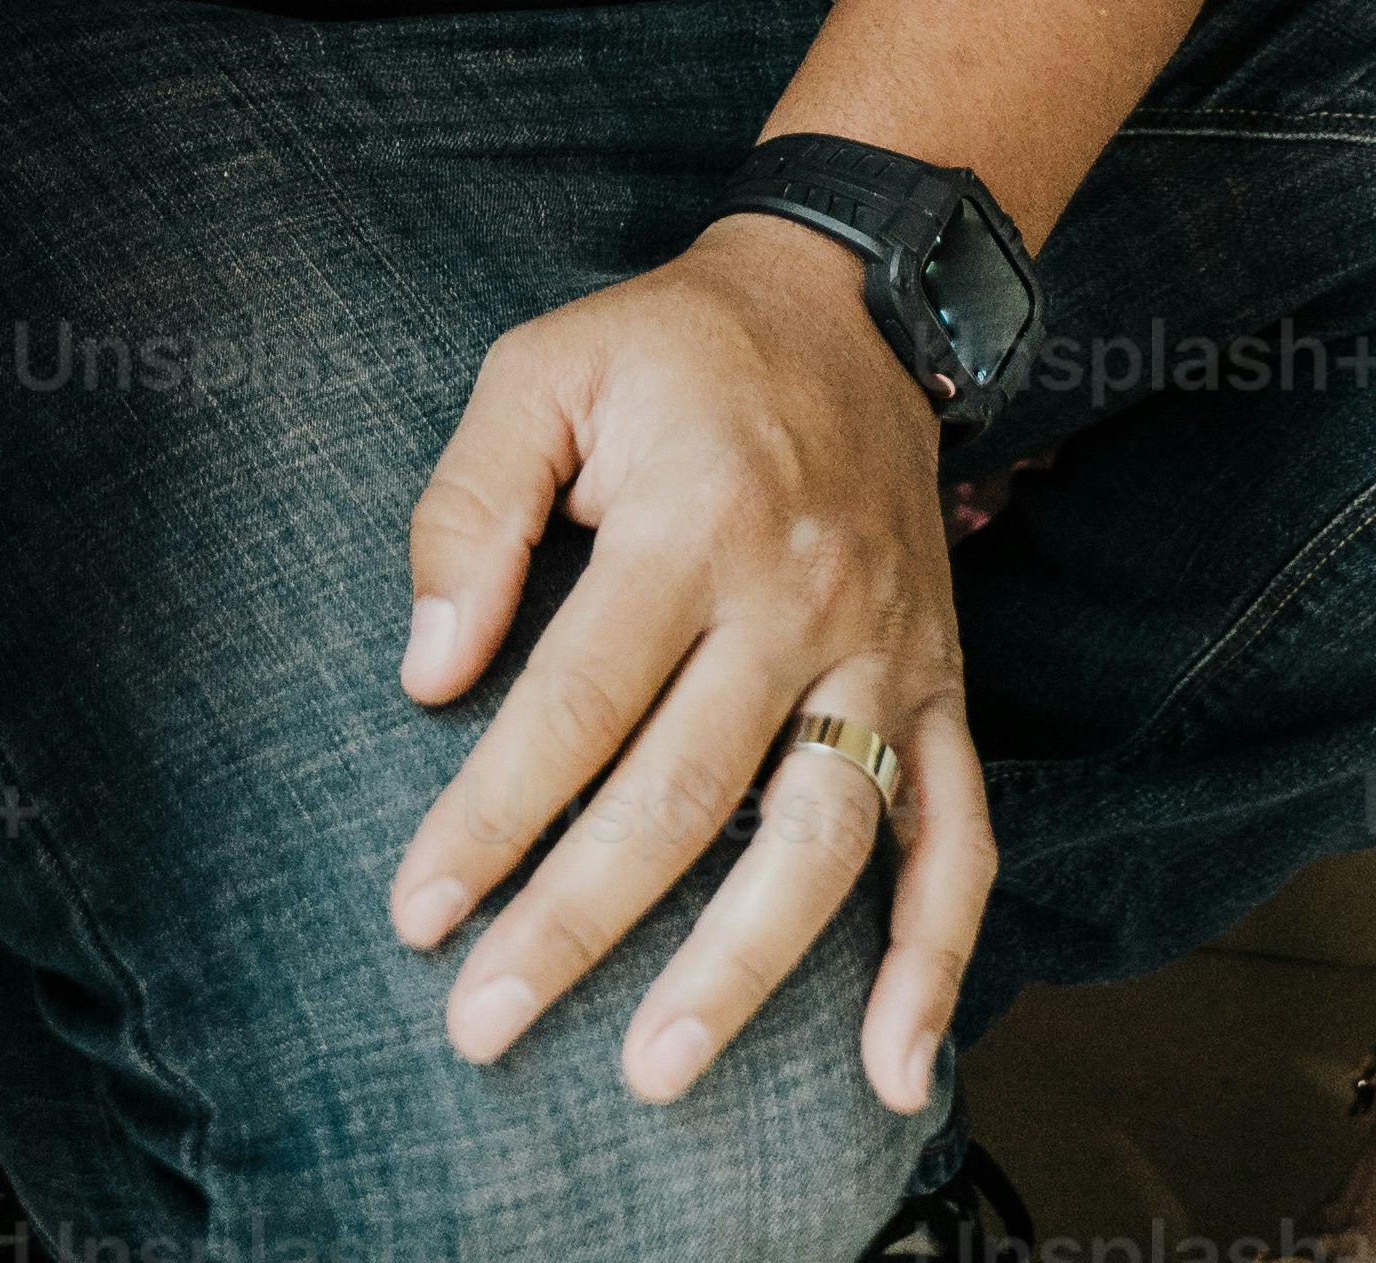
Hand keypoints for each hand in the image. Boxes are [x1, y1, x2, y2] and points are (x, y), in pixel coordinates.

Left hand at [388, 218, 991, 1121]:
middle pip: (686, 791)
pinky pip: (957, 837)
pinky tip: (890, 1073)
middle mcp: (799, 597)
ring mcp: (884, 650)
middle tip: (483, 1025)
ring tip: (655, 1069)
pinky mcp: (941, 687)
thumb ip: (471, 508)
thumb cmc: (671, 348)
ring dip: (741, 968)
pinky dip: (933, 960)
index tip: (418, 911)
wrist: (850, 302)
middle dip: (577, 922)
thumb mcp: (543, 368)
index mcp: (693, 517)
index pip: (581, 699)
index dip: (493, 812)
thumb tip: (426, 671)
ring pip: (822, 837)